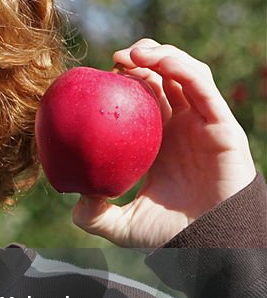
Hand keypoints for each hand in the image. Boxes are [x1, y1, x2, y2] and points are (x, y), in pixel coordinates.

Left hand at [71, 39, 256, 247]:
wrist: (210, 244)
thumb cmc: (170, 235)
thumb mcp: (122, 226)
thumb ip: (94, 215)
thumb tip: (74, 200)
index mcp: (157, 142)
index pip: (141, 99)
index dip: (124, 81)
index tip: (97, 77)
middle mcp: (181, 127)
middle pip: (163, 79)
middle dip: (140, 60)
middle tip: (114, 59)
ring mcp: (202, 124)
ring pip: (184, 75)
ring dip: (161, 55)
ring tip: (134, 52)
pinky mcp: (222, 125)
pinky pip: (203, 88)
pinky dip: (182, 68)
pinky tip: (159, 61)